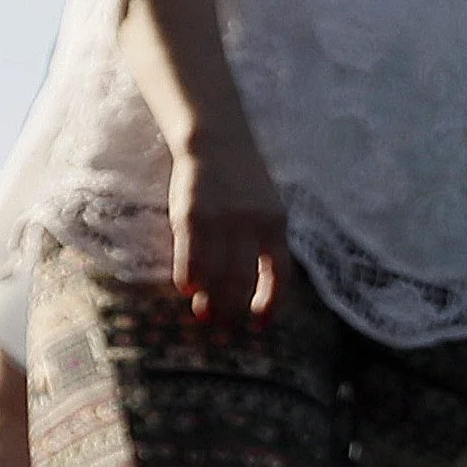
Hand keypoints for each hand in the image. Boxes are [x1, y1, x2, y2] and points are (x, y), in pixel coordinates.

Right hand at [168, 135, 288, 324]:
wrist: (216, 141)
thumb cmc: (242, 182)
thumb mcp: (266, 209)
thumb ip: (265, 244)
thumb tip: (258, 290)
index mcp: (276, 224)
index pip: (279, 274)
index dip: (270, 304)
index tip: (259, 324)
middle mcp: (252, 224)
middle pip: (243, 280)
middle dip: (233, 308)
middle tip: (222, 326)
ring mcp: (222, 219)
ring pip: (216, 273)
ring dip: (209, 299)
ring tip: (204, 315)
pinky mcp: (192, 214)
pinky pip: (190, 256)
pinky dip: (189, 277)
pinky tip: (187, 289)